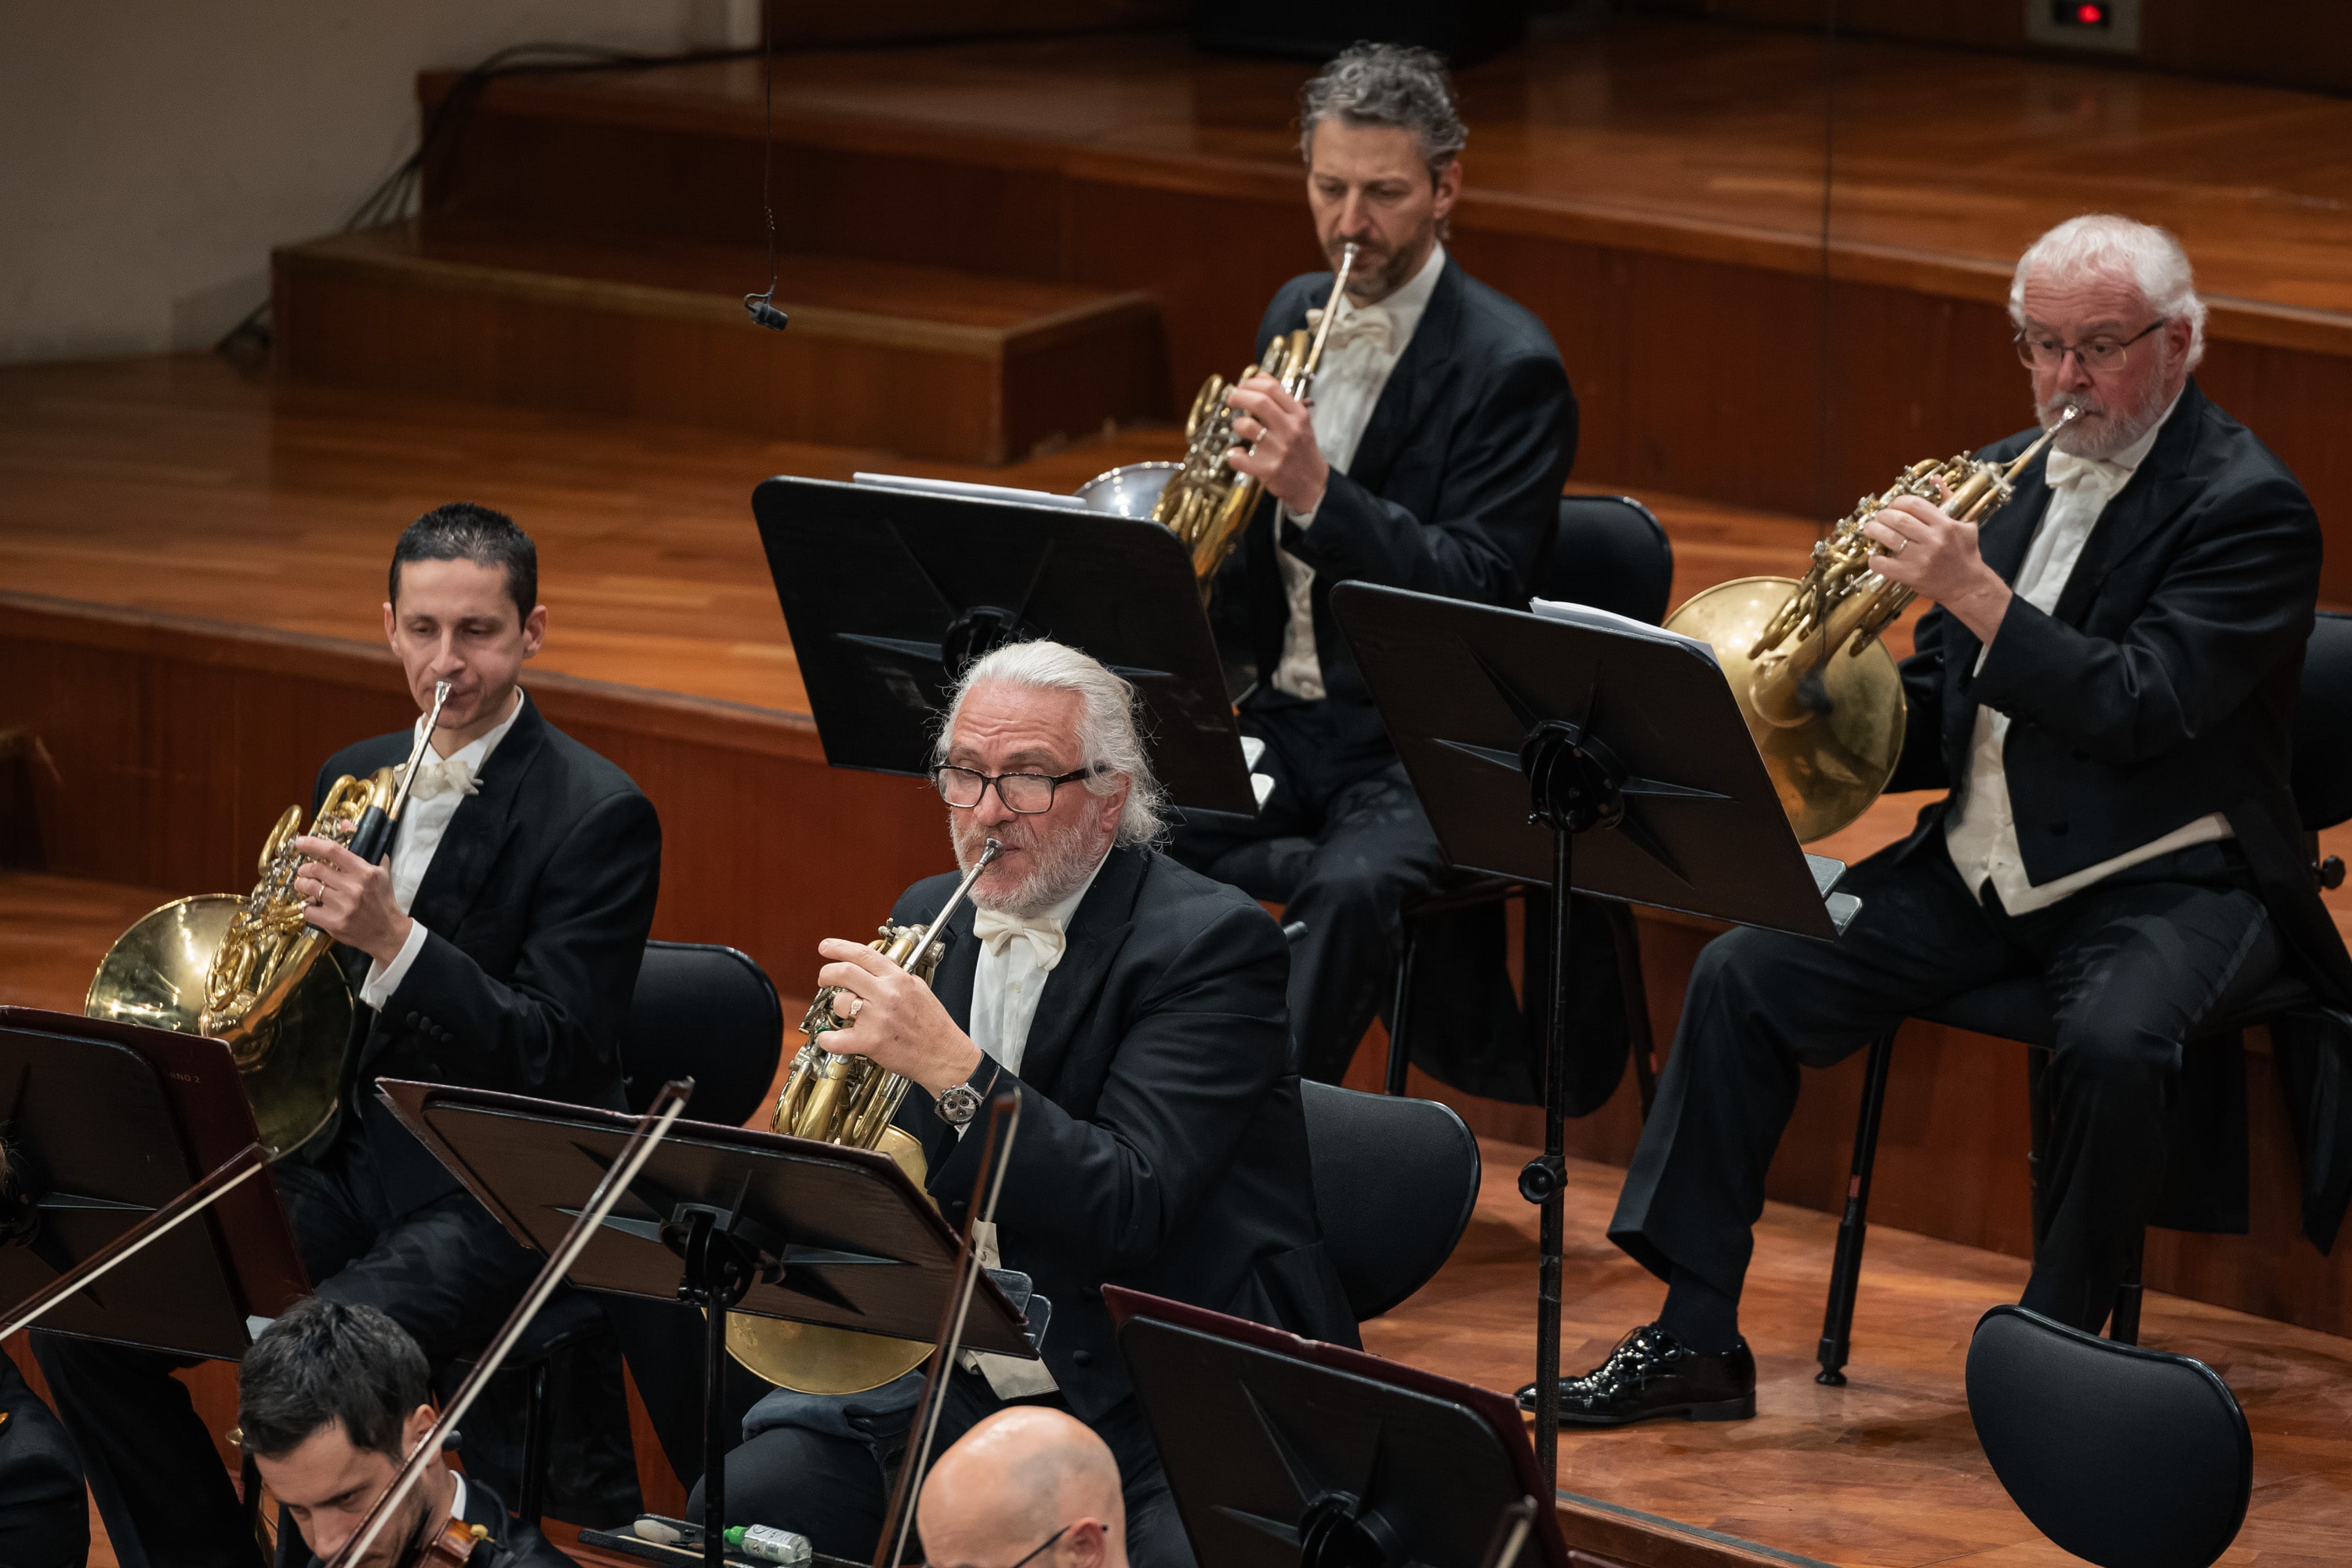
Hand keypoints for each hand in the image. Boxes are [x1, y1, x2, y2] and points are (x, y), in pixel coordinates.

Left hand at [289, 835, 412, 966]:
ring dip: (302, 885)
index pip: (333, 851)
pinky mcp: (334, 923)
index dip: (313, 844)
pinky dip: (307, 907)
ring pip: (309, 888)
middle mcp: (354, 888)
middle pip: (316, 869)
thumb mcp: (380, 869)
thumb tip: (345, 824)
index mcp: (365, 872)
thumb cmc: (382, 898)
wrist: (387, 931)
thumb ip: (363, 846)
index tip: (300, 841)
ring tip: (304, 885)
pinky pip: (308, 910)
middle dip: (305, 868)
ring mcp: (343, 906)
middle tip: (304, 870)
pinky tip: (314, 906)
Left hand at [814, 939, 983, 1095]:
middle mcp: (887, 995)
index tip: (826, 947)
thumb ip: (895, 977)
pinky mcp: (871, 1042)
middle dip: (827, 973)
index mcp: (898, 979)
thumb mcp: (919, 989)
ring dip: (837, 1007)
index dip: (839, 947)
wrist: (944, 1054)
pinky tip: (829, 1037)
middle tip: (824, 978)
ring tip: (846, 1013)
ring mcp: (878, 1018)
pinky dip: (827, 1039)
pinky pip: (836, 1039)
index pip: (863, 954)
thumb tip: (873, 970)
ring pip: (840, 1003)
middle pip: (844, 972)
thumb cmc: (934, 1026)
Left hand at [1222, 375, 1328, 514]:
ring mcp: (1278, 450)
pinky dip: (1233, 454)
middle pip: (1258, 402)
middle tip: (1232, 399)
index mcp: (1298, 415)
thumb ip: (1281, 401)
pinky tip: (1238, 454)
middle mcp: (1290, 430)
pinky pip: (1238, 457)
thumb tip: (1260, 376)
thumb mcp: (1300, 422)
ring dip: (1236, 424)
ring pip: (1246, 426)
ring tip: (1239, 428)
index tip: (1242, 386)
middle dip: (1238, 396)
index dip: (1250, 383)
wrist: (1314, 485)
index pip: (1271, 388)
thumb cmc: (1302, 450)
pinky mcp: (1267, 470)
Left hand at [1863, 495, 2014, 644]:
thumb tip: (1935, 478)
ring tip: (1870, 529)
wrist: (1968, 586)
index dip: (1897, 502)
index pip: (1914, 504)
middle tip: (1878, 518)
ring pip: (1889, 538)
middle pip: (1898, 519)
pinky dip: (1874, 559)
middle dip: (1882, 515)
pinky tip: (1874, 555)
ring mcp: (1922, 558)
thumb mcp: (1965, 524)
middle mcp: (1934, 540)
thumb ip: (1949, 500)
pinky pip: (1884, 564)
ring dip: (1874, 531)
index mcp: (1946, 524)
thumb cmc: (1966, 553)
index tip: (1892, 506)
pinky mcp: (1912, 576)